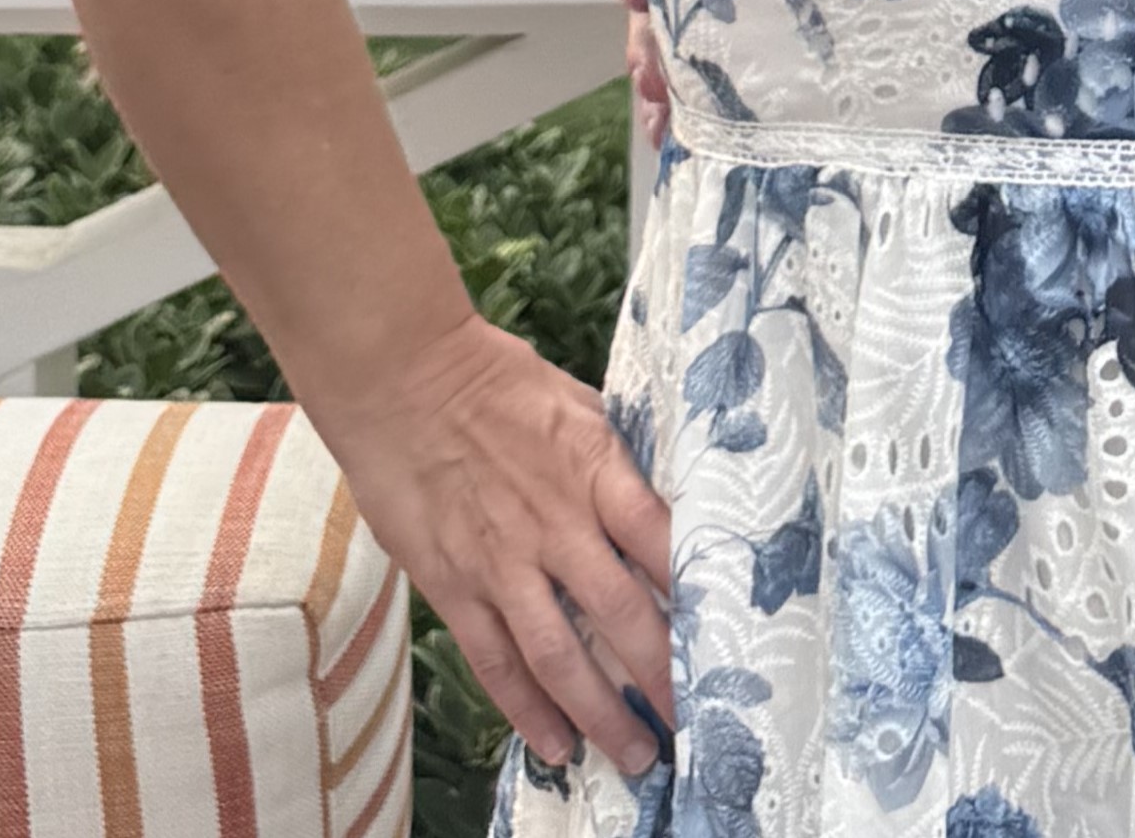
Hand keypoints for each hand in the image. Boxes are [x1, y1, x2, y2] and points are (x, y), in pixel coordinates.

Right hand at [310, 311, 676, 779]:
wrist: (404, 379)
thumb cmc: (498, 383)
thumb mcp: (581, 405)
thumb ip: (620, 457)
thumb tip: (664, 491)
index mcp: (599, 472)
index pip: (665, 544)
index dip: (700, 595)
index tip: (731, 635)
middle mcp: (557, 527)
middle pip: (624, 616)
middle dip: (663, 677)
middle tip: (694, 723)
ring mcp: (503, 563)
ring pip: (560, 656)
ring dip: (601, 712)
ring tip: (636, 756)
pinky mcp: (455, 585)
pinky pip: (496, 660)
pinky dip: (526, 708)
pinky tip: (555, 744)